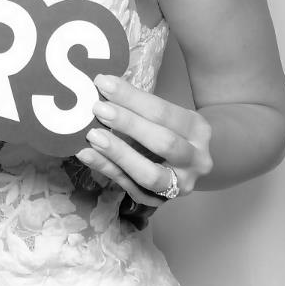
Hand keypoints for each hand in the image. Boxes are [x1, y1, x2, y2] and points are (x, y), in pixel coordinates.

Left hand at [75, 74, 213, 206]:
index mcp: (198, 130)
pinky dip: (106, 169)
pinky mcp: (159, 201)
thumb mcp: (167, 116)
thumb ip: (140, 107)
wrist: (190, 165)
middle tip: (98, 109)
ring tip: (92, 136)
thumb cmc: (170, 131)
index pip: (164, 112)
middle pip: (163, 143)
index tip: (103, 84)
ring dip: (119, 154)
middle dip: (128, 125)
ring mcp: (180, 185)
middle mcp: (196, 160)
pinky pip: (130, 186)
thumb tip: (102, 88)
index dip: (132, 98)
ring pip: (150, 174)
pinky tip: (87, 154)